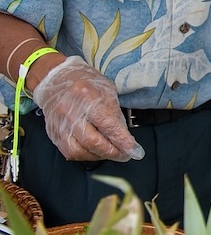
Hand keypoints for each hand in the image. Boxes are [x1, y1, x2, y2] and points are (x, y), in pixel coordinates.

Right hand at [30, 56, 144, 162]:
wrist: (56, 78)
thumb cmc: (86, 83)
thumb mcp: (107, 90)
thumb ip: (115, 113)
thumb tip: (124, 137)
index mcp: (87, 97)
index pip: (107, 125)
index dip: (122, 141)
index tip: (134, 150)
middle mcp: (70, 112)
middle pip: (93, 141)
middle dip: (112, 152)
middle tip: (124, 155)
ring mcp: (59, 124)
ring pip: (79, 151)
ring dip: (98, 156)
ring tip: (110, 153)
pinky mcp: (53, 132)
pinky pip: (68, 151)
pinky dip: (85, 155)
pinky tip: (95, 151)